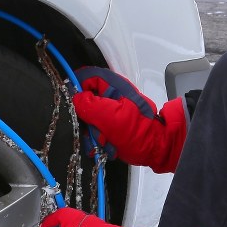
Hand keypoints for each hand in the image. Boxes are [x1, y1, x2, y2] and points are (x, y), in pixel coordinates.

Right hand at [73, 67, 188, 173]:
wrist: (155, 149)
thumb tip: (75, 99)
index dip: (77, 87)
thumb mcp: (111, 116)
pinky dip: (97, 140)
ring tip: (102, 141)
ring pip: (89, 118)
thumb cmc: (138, 131)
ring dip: (92, 132)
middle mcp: (112, 97)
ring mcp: (111, 112)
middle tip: (90, 129)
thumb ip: (90, 105)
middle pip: (86, 100)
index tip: (71, 101)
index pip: (88, 77)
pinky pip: (96, 130)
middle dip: (85, 118)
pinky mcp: (112, 126)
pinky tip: (104, 146)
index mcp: (114, 87)